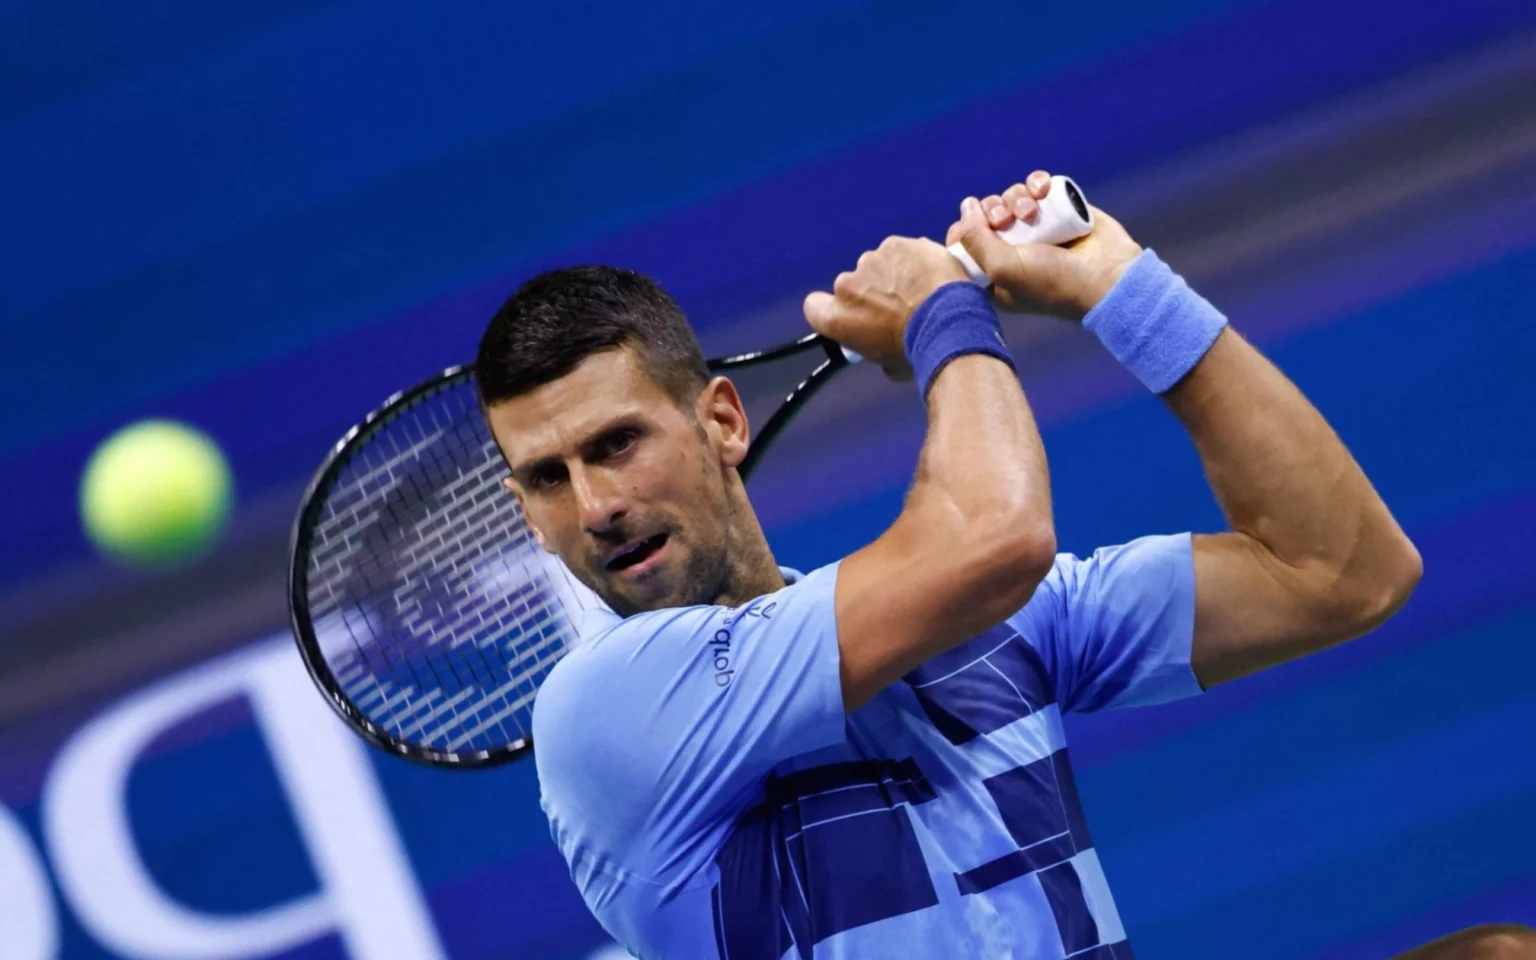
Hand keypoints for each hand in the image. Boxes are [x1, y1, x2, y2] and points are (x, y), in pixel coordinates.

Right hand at [803, 235, 967, 379]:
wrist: (951, 324)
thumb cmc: (919, 351)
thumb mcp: (888, 365)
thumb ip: (873, 347)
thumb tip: (881, 344)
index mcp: (837, 318)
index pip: (814, 308)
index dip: (831, 310)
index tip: (851, 315)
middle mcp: (847, 285)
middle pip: (851, 285)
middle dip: (870, 293)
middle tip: (899, 307)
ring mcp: (872, 260)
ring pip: (877, 266)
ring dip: (893, 275)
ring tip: (921, 290)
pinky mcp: (896, 244)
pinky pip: (901, 252)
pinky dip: (913, 260)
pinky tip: (931, 275)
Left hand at [949, 170, 1143, 320]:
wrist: (1108, 277)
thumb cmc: (1053, 283)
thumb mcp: (1002, 269)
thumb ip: (975, 240)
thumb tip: (966, 207)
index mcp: (997, 273)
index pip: (966, 243)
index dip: (964, 229)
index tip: (969, 226)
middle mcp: (1015, 250)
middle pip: (986, 215)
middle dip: (992, 211)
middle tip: (1006, 221)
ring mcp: (1038, 229)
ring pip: (1011, 197)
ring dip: (1017, 198)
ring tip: (1033, 212)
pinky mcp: (1060, 209)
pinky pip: (1037, 186)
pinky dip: (1037, 182)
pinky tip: (1044, 190)